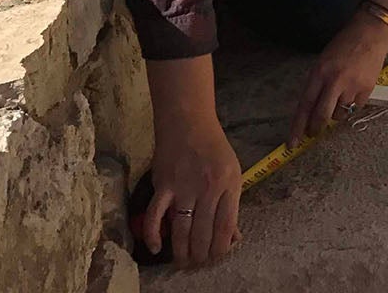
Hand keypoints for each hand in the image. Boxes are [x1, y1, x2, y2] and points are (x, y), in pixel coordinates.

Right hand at [143, 112, 241, 266]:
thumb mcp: (233, 172)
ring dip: (182, 250)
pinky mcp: (163, 185)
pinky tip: (157, 248)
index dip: (221, 247)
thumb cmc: (214, 148)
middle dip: (201, 254)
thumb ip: (232, 204)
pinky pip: (155, 215)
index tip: (216, 258)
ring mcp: (183, 187)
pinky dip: (153, 234)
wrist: (188, 123)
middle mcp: (208, 188)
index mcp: (229, 185)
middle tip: (197, 265)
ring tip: (182, 263)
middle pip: (204, 231)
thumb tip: (233, 236)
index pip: (226, 225)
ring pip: (182, 228)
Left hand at [288, 9, 387, 144]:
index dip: (297, 127)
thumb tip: (311, 110)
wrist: (371, 32)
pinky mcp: (367, 89)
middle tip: (313, 133)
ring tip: (341, 96)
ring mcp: (352, 86)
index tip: (292, 144)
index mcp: (319, 73)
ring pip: (340, 114)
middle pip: (321, 116)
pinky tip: (354, 91)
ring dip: (337, 112)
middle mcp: (335, 81)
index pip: (304, 106)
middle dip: (315, 129)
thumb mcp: (322, 62)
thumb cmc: (343, 46)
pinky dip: (352, 104)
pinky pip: (355, 107)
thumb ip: (316, 84)